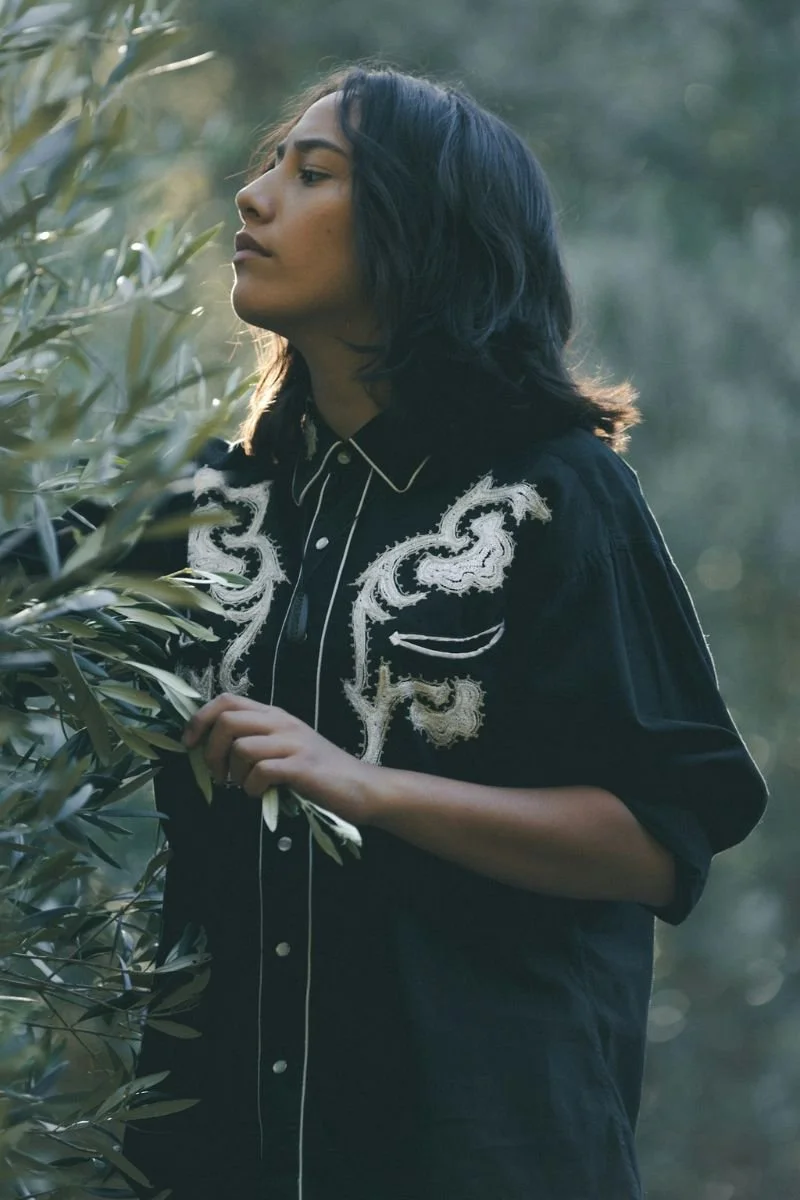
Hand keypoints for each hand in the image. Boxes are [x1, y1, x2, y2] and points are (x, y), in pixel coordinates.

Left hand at [181, 693, 381, 825]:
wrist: (361, 787)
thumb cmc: (318, 772)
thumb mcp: (285, 746)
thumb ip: (255, 740)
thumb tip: (212, 748)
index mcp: (275, 715)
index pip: (226, 700)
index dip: (199, 719)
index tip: (190, 744)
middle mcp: (282, 723)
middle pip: (227, 720)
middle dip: (211, 751)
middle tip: (218, 775)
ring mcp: (293, 743)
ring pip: (241, 747)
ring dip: (233, 773)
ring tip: (243, 786)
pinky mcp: (301, 766)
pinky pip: (261, 772)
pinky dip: (252, 788)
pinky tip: (261, 794)